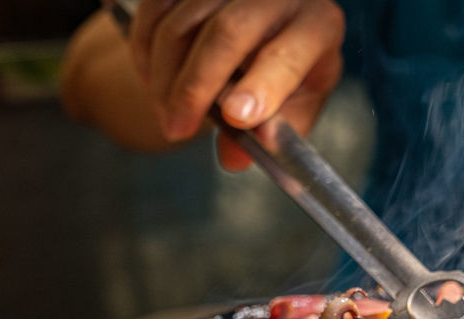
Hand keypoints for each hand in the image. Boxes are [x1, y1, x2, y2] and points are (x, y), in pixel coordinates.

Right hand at [129, 0, 345, 169]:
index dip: (262, 86)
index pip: (288, 54)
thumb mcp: (293, 105)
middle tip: (178, 129)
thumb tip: (234, 160)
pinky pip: (155, 8)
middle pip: (228, 31)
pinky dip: (145, 49)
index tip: (235, 118)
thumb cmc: (288, 72)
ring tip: (168, 115)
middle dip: (196, 86)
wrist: (267, 30)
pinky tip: (154, 81)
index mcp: (318, 25)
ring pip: (183, 21)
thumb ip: (271, 135)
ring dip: (165, 76)